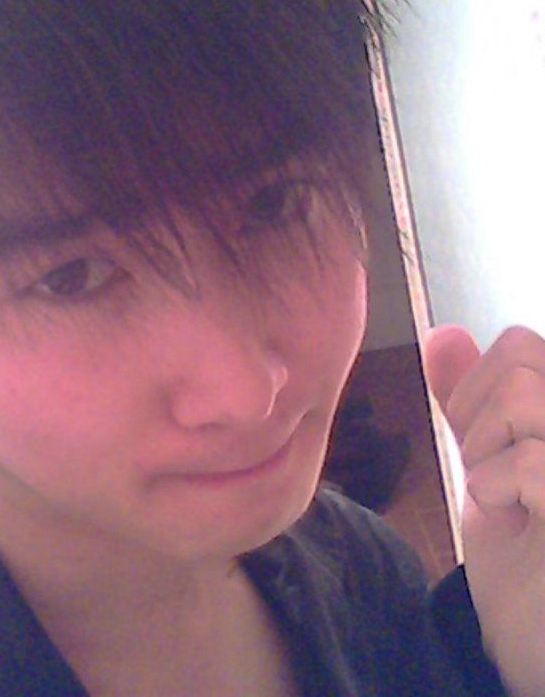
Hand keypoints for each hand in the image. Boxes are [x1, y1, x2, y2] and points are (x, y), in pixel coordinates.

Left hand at [424, 325, 544, 696]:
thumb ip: (471, 399)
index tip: (485, 452)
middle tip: (498, 480)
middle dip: (479, 421)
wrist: (535, 645)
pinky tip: (518, 526)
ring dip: (487, 459)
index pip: (518, 344)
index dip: (475, 394)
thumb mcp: (489, 462)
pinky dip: (498, 491)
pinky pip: (530, 458)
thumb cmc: (521, 553)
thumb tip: (442, 333)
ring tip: (512, 505)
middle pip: (517, 357)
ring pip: (518, 395)